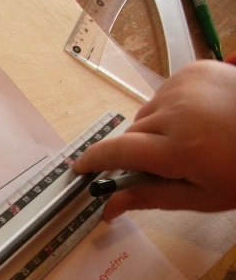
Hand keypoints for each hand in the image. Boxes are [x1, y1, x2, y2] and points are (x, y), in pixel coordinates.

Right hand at [74, 60, 235, 219]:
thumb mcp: (200, 196)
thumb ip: (148, 198)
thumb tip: (106, 209)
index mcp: (177, 149)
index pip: (116, 152)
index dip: (93, 161)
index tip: (80, 169)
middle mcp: (175, 113)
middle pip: (131, 135)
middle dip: (138, 152)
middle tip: (165, 164)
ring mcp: (183, 86)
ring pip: (146, 115)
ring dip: (155, 130)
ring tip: (188, 138)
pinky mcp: (193, 70)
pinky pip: (163, 94)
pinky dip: (170, 108)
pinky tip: (196, 118)